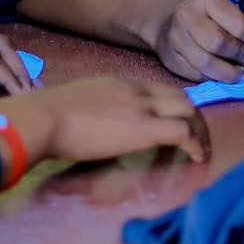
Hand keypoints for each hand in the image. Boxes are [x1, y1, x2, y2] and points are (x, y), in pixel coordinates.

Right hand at [0, 76, 210, 166]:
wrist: (42, 118)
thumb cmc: (44, 116)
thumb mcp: (72, 105)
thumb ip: (87, 112)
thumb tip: (85, 127)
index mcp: (116, 84)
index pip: (156, 90)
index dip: (171, 107)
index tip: (173, 124)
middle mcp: (135, 90)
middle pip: (180, 96)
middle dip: (194, 116)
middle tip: (197, 138)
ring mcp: (142, 107)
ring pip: (188, 109)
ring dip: (199, 130)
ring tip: (201, 151)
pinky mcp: (145, 129)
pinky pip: (183, 132)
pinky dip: (196, 145)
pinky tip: (197, 159)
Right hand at [144, 0, 243, 82]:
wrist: (169, 24)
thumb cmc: (211, 20)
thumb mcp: (234, 16)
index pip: (237, 23)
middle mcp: (186, 15)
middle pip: (219, 43)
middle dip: (241, 55)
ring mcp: (175, 38)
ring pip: (206, 63)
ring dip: (230, 73)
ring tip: (241, 74)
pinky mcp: (170, 59)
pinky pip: (196, 75)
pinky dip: (214, 79)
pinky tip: (222, 75)